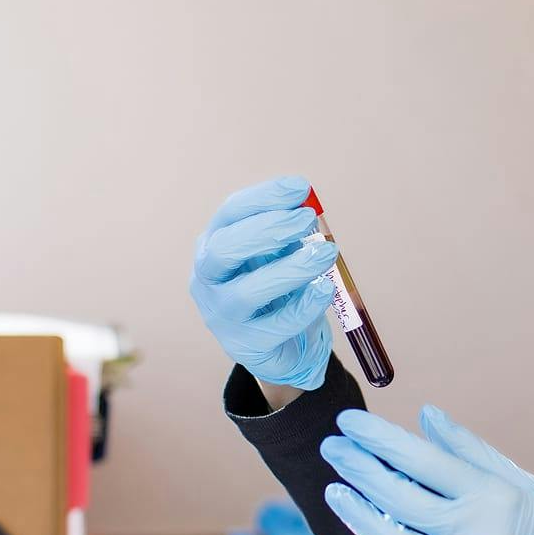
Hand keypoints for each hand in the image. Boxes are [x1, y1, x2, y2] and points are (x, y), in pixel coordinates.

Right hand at [189, 176, 338, 389]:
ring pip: (248, 291)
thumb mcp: (279, 254)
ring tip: (325, 255)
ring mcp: (223, 315)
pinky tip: (324, 289)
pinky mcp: (246, 345)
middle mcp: (208, 279)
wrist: (281, 346)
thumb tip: (309, 211)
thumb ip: (289, 234)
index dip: (264, 198)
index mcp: (214, 244)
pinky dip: (304, 305)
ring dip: (291, 269)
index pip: (230, 214)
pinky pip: (276, 325)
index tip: (300, 188)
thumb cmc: (278, 289)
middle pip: (224, 250)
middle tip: (307, 220)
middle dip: (267, 230)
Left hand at [320, 404, 533, 534]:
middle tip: (332, 447)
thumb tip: (425, 416)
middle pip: (395, 495)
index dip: (378, 438)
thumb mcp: (516, 479)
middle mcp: (470, 532)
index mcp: (488, 495)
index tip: (349, 423)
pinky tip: (372, 530)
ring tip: (337, 488)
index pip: (419, 459)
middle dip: (357, 467)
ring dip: (357, 512)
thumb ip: (467, 449)